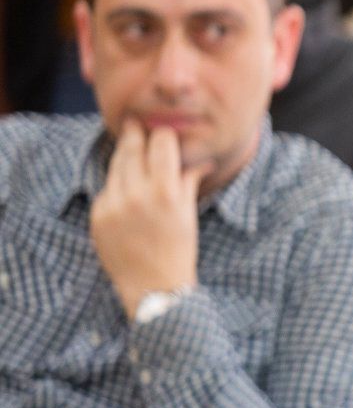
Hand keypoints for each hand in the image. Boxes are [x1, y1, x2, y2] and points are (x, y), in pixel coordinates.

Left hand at [90, 120, 205, 316]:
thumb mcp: (188, 214)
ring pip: (116, 165)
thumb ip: (188, 181)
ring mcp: (113, 204)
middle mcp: (136, 194)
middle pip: (132, 148)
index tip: (162, 127)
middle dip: (135, 133)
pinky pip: (107, 188)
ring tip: (127, 141)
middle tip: (135, 120)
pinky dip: (117, 182)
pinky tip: (125, 182)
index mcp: (165, 192)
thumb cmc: (179, 251)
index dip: (162, 133)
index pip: (160, 144)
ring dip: (123, 152)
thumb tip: (199, 161)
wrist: (154, 287)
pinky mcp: (98, 215)